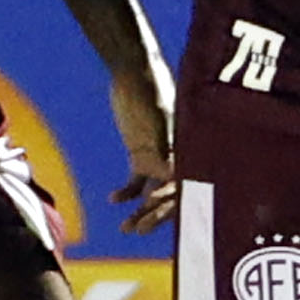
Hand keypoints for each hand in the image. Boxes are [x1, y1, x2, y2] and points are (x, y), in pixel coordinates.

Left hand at [102, 63, 179, 232]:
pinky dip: (127, 193)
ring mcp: (158, 156)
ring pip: (153, 192)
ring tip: (126, 228)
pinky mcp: (142, 153)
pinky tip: (113, 200)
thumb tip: (174, 177)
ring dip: (141, 211)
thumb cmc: (147, 90)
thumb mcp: (155, 118)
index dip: (173, 202)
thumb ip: (163, 145)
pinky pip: (137, 181)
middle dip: (157, 215)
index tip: (156, 212)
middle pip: (171, 194)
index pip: (185, 184)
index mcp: (187, 149)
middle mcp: (176, 156)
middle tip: (138, 229)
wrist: (132, 70)